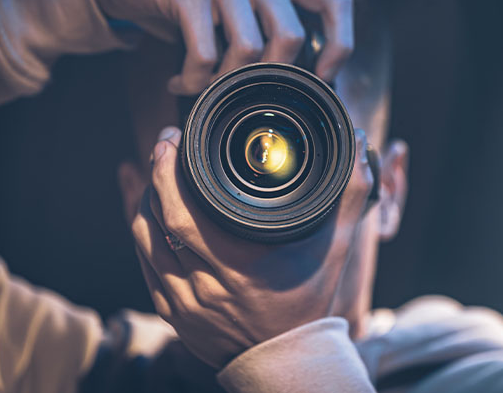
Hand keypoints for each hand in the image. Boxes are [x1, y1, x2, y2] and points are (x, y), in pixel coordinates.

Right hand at [86, 0, 352, 93]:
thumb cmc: (187, 5)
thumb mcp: (238, 11)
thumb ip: (270, 31)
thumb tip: (305, 85)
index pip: (335, 2)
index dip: (339, 45)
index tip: (321, 78)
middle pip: (290, 37)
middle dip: (267, 77)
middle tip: (242, 91)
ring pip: (248, 49)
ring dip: (224, 81)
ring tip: (203, 87)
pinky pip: (206, 53)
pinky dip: (193, 79)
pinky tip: (179, 82)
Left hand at [119, 126, 374, 367]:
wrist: (287, 360)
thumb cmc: (310, 301)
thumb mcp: (335, 249)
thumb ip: (349, 196)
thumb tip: (359, 145)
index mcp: (238, 265)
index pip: (182, 211)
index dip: (169, 171)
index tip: (174, 142)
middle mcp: (204, 285)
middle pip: (156, 220)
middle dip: (154, 175)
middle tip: (165, 146)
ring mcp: (183, 303)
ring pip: (144, 241)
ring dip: (143, 203)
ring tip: (154, 175)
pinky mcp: (173, 314)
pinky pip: (146, 265)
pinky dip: (145, 235)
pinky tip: (149, 214)